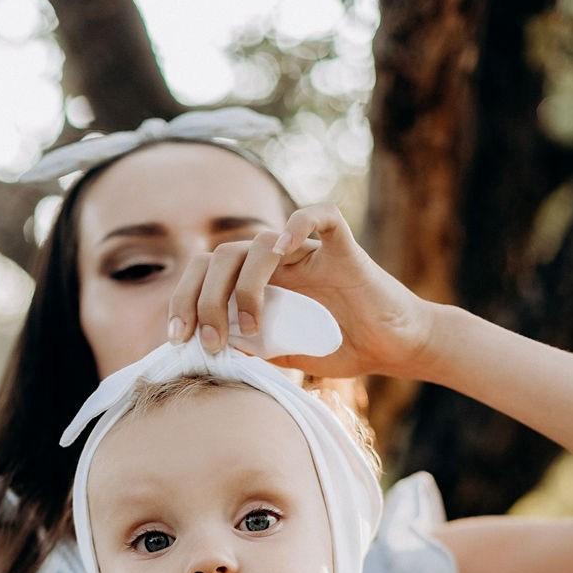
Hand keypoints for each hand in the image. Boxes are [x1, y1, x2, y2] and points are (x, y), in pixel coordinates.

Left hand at [166, 203, 433, 379]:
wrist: (395, 349)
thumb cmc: (343, 349)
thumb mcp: (283, 356)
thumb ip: (250, 350)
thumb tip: (206, 354)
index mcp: (257, 282)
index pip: (205, 273)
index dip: (184, 299)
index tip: (177, 338)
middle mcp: (276, 260)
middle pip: (220, 255)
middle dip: (202, 298)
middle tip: (206, 341)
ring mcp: (307, 251)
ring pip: (256, 242)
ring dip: (242, 287)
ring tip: (249, 328)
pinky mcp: (343, 248)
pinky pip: (319, 215)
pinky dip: (296, 223)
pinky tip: (281, 248)